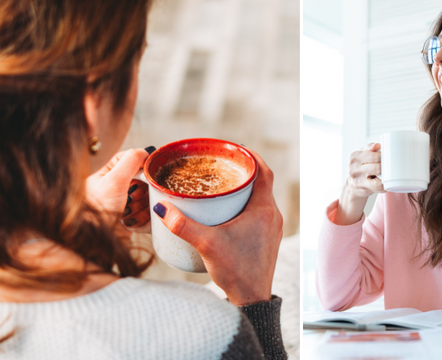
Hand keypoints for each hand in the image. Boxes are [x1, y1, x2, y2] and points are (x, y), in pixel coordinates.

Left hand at [86, 148, 151, 230]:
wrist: (96, 242)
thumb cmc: (97, 211)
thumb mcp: (113, 180)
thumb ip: (130, 161)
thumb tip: (146, 150)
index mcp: (109, 173)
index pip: (132, 158)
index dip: (142, 164)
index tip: (147, 171)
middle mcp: (118, 187)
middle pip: (145, 179)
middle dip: (143, 190)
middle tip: (131, 197)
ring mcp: (127, 202)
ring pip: (149, 196)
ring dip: (143, 206)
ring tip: (128, 213)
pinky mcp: (134, 217)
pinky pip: (150, 213)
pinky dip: (144, 218)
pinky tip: (131, 222)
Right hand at [152, 150, 282, 305]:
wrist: (252, 299)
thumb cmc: (237, 271)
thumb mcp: (207, 245)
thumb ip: (183, 225)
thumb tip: (161, 208)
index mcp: (264, 209)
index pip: (264, 171)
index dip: (250, 156)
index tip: (234, 149)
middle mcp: (273, 215)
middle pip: (261, 183)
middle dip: (242, 172)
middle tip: (220, 167)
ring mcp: (271, 228)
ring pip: (260, 198)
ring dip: (244, 190)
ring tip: (221, 185)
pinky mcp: (266, 239)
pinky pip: (258, 212)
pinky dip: (245, 205)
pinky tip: (227, 211)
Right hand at [334, 142, 385, 224]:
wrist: (352, 184)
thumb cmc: (361, 167)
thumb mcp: (363, 154)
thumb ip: (370, 148)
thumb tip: (378, 145)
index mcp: (354, 156)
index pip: (373, 156)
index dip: (383, 157)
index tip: (388, 158)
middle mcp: (353, 168)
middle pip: (376, 167)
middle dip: (386, 168)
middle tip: (391, 167)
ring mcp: (356, 180)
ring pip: (377, 179)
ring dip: (385, 177)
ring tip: (389, 175)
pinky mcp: (361, 189)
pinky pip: (377, 187)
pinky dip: (384, 186)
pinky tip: (386, 184)